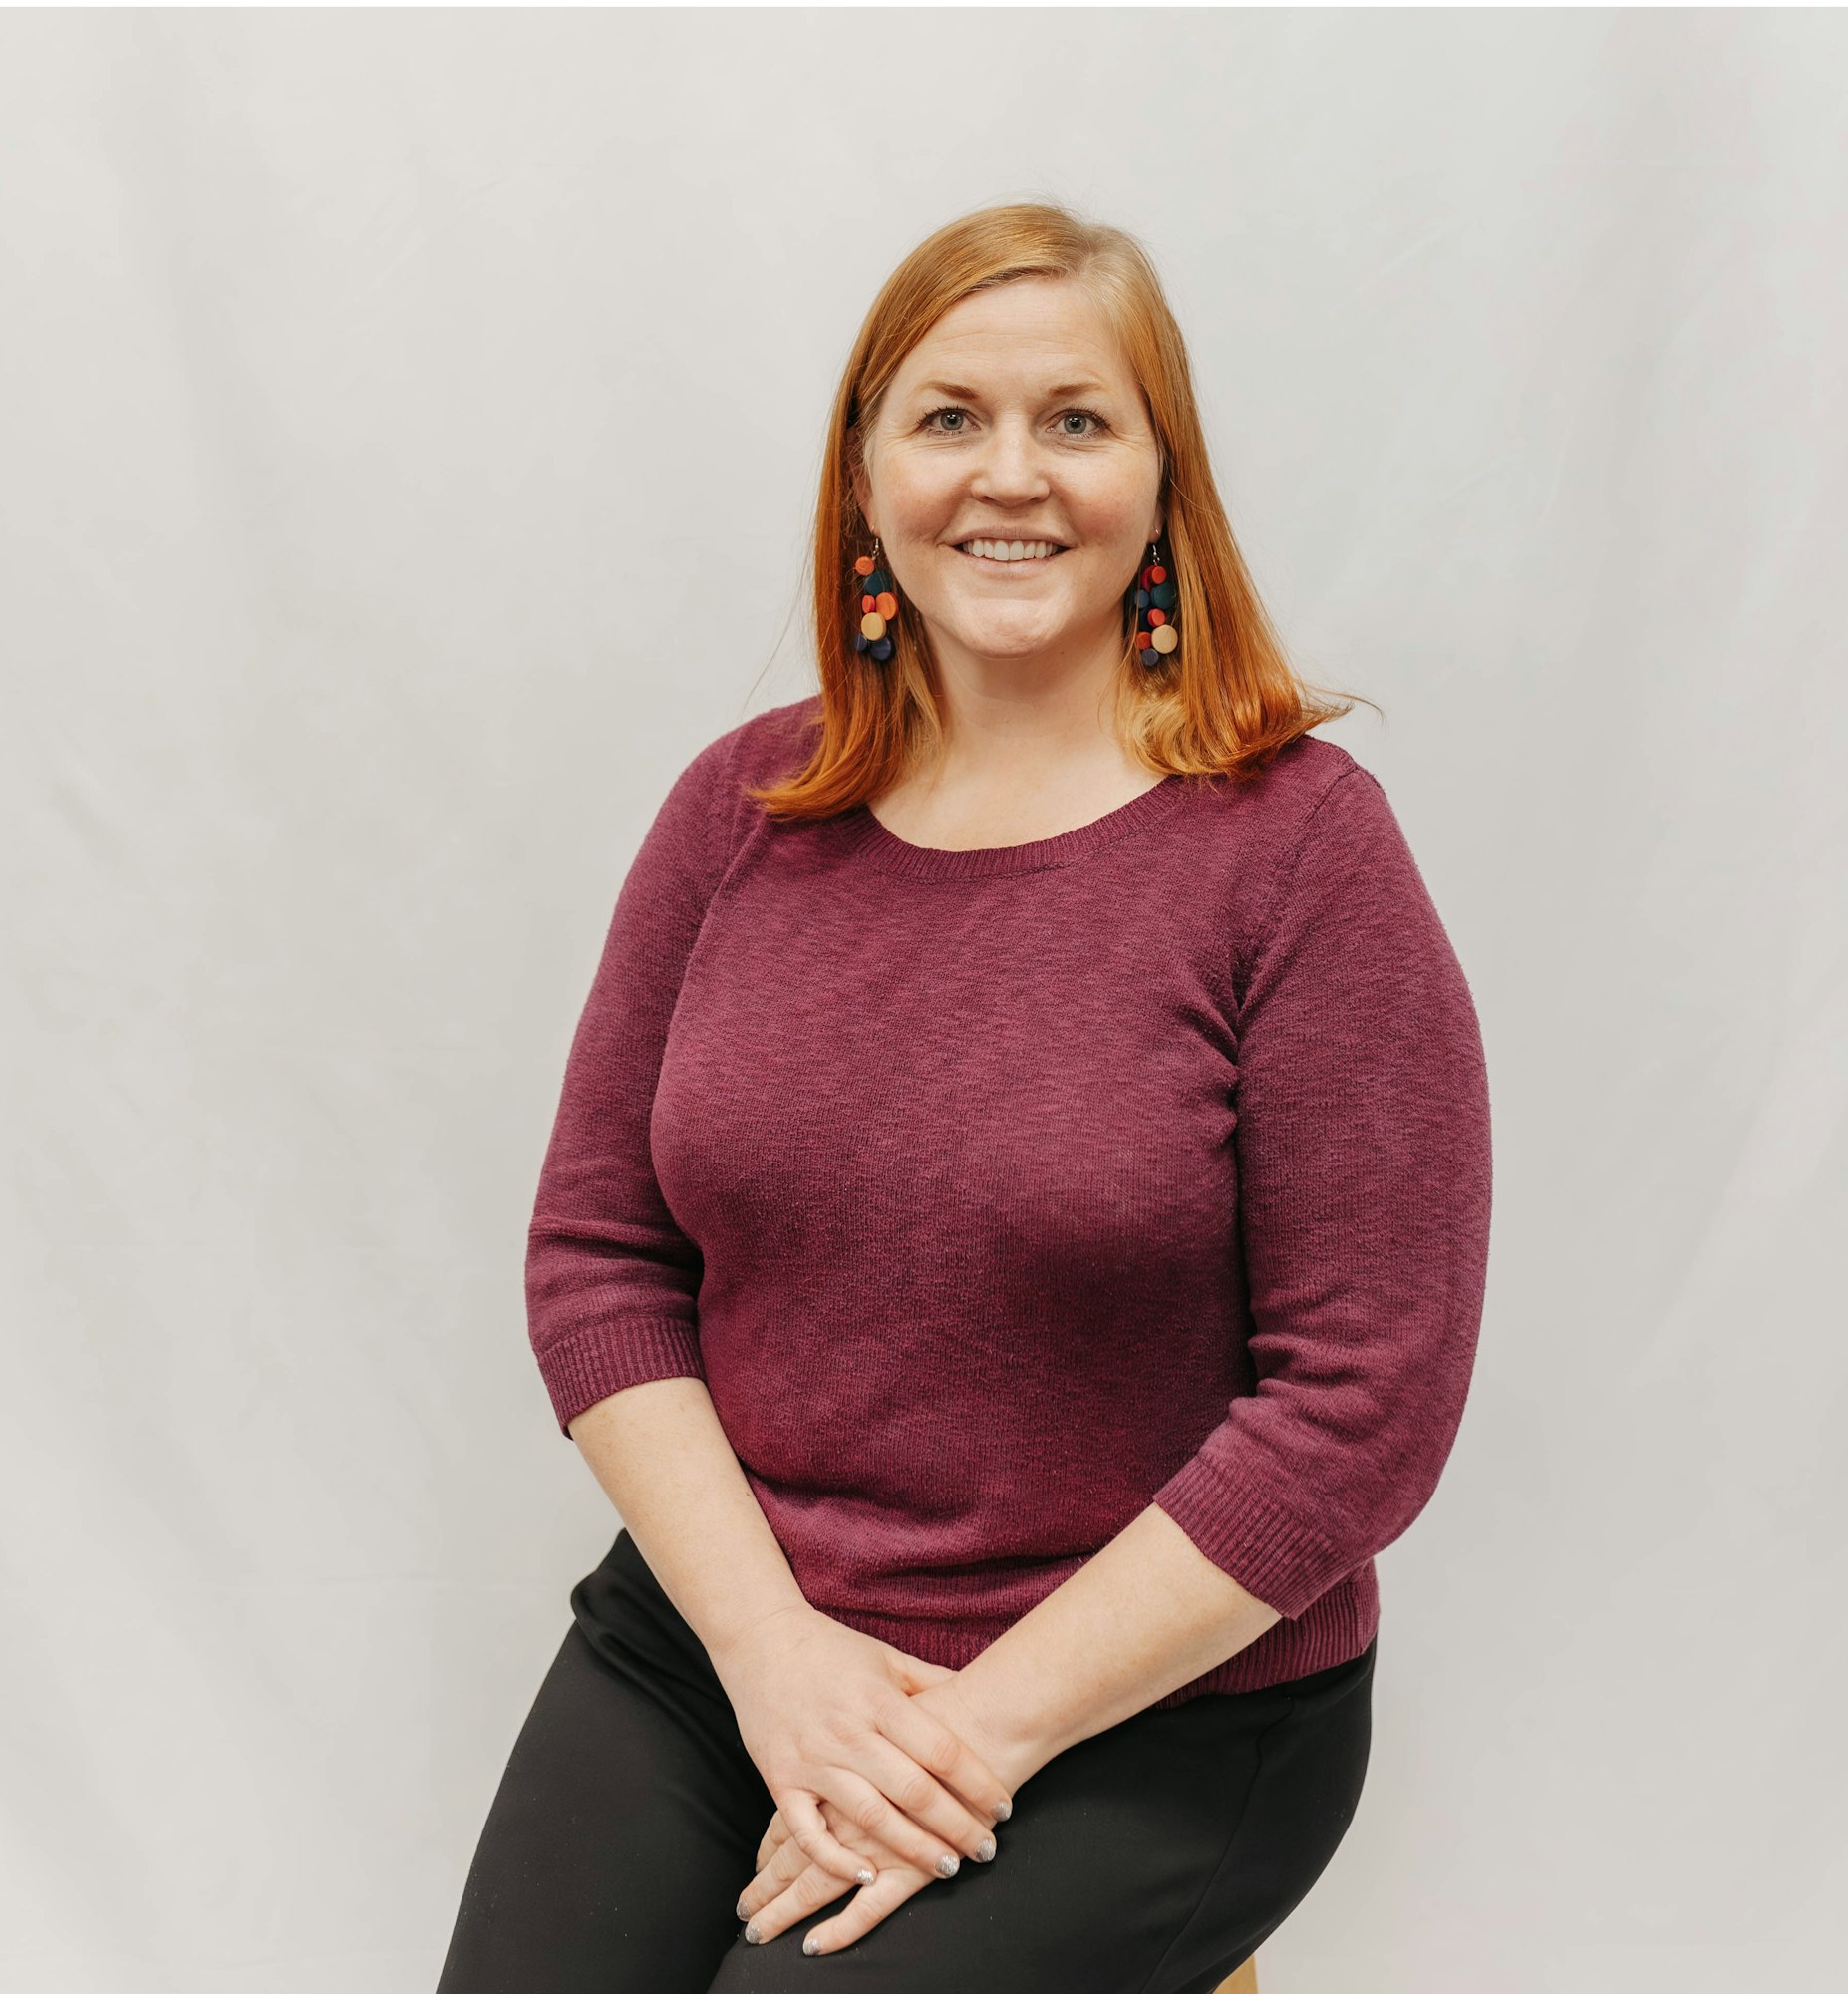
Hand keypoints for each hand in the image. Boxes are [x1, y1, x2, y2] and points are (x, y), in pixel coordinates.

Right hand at [734, 1674, 1047, 1956]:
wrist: (761, 1640)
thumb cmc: (831, 1649)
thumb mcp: (886, 1658)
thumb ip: (931, 1683)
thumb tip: (980, 1696)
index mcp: (879, 1700)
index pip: (940, 1748)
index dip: (977, 1781)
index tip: (1004, 1806)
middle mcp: (849, 1732)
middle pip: (913, 1790)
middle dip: (956, 1825)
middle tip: (986, 1849)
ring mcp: (813, 1759)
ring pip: (870, 1816)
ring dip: (912, 1848)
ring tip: (947, 1869)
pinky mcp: (781, 1781)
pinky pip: (808, 1832)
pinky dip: (836, 1859)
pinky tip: (867, 1876)